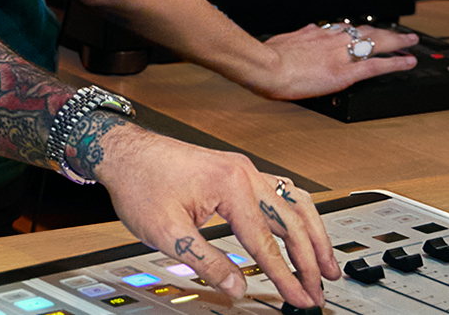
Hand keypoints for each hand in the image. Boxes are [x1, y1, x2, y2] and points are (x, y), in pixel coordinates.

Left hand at [93, 123, 334, 307]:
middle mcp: (243, 173)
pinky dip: (298, 215)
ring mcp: (242, 169)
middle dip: (309, 260)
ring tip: (327, 265)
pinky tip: (304, 230)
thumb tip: (237, 287)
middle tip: (319, 291)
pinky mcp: (236, 171)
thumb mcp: (166, 233)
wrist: (121, 151)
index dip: (286, 276)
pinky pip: (280, 192)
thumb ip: (207, 262)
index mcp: (230, 186)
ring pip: (294, 203)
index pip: (266, 242)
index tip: (300, 299)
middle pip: (291, 221)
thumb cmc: (138, 182)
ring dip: (313, 235)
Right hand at [251, 23, 420, 99]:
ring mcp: (341, 55)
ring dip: (397, 42)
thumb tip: (305, 30)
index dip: (361, 30)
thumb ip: (298, 37)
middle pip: (366, 32)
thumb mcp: (282, 40)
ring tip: (411, 42)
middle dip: (386, 32)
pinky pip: (377, 66)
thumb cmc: (266, 57)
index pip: (345, 30)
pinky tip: (408, 63)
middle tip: (401, 33)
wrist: (265, 66)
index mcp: (316, 34)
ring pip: (376, 44)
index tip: (368, 31)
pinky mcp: (346, 73)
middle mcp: (333, 40)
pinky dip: (396, 64)